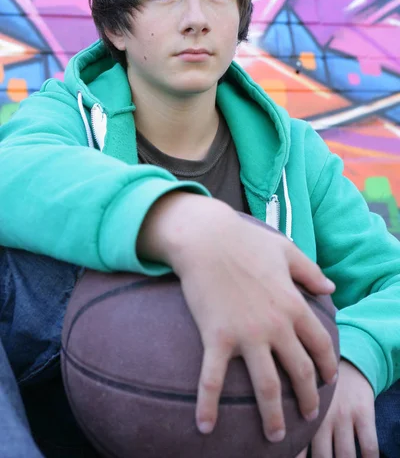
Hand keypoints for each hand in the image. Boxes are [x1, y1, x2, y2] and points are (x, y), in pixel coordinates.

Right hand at [138, 192, 337, 441]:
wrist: (206, 237)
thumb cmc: (245, 240)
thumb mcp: (286, 250)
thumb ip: (311, 271)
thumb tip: (331, 288)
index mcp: (293, 305)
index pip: (320, 345)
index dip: (327, 366)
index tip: (326, 381)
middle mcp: (275, 325)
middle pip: (299, 372)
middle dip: (307, 399)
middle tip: (308, 416)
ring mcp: (246, 334)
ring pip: (266, 386)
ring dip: (272, 416)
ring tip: (275, 437)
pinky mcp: (216, 337)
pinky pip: (213, 379)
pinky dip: (208, 405)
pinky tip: (205, 426)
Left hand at [299, 360, 377, 457]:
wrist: (349, 361)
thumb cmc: (322, 385)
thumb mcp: (304, 396)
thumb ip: (294, 415)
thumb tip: (281, 440)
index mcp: (303, 411)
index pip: (299, 446)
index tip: (293, 457)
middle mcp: (323, 414)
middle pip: (322, 456)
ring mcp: (343, 413)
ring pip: (345, 454)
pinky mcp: (364, 411)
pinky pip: (369, 445)